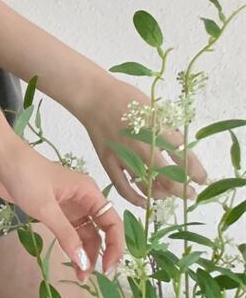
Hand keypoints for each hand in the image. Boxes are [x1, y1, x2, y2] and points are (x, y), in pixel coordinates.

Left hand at [0, 140, 123, 282]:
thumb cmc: (25, 176)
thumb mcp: (46, 207)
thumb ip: (66, 235)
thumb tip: (84, 263)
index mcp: (88, 193)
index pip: (112, 223)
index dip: (115, 246)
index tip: (107, 268)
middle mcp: (82, 199)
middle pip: (99, 231)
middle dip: (97, 254)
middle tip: (87, 277)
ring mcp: (67, 205)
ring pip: (83, 234)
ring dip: (83, 253)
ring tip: (78, 275)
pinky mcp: (51, 209)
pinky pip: (67, 231)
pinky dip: (70, 246)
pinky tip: (69, 260)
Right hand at [78, 75, 208, 207]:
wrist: (94, 96)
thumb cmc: (125, 98)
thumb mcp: (154, 108)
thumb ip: (168, 129)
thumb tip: (182, 149)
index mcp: (156, 130)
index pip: (183, 157)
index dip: (195, 172)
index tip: (202, 180)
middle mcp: (142, 146)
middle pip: (168, 176)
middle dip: (182, 189)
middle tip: (190, 194)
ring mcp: (124, 155)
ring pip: (146, 184)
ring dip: (161, 193)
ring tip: (167, 194)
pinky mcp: (108, 160)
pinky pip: (122, 186)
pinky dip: (134, 197)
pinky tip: (144, 201)